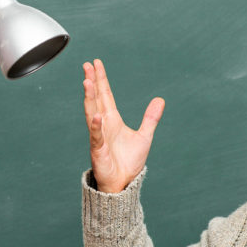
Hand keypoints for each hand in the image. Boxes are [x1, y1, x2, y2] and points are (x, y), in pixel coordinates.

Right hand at [82, 59, 164, 192]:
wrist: (123, 183)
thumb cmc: (129, 162)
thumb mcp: (144, 136)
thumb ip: (150, 118)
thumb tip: (160, 100)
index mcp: (112, 120)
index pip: (105, 95)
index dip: (101, 79)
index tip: (95, 64)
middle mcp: (103, 125)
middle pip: (96, 99)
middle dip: (91, 82)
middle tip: (86, 65)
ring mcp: (99, 137)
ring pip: (92, 113)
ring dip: (89, 98)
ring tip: (87, 82)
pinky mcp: (98, 150)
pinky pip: (96, 136)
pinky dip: (96, 126)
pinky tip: (97, 115)